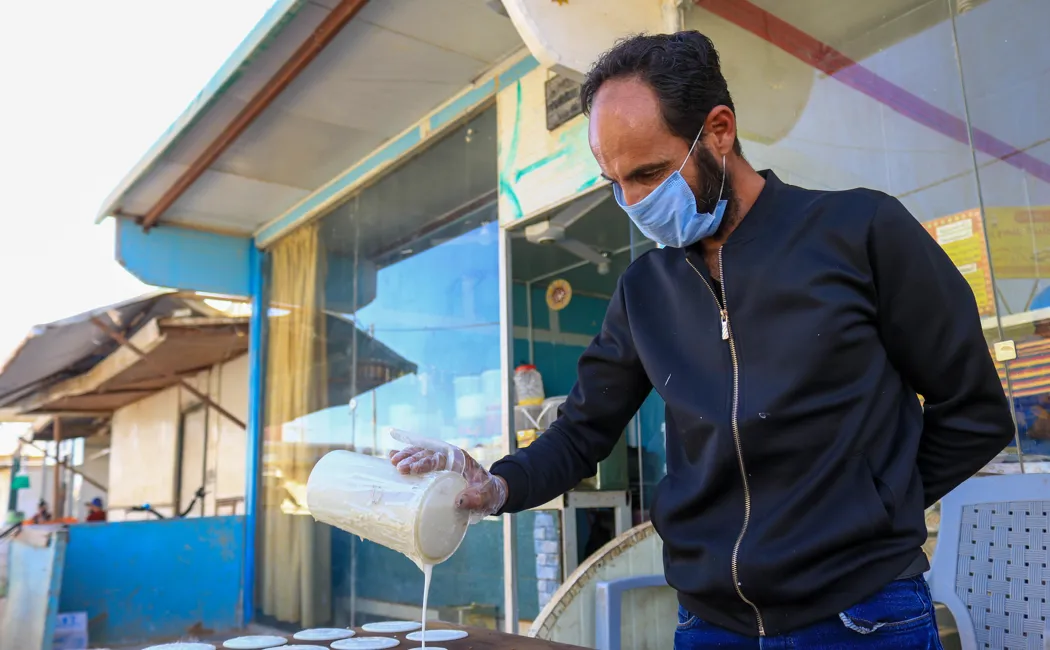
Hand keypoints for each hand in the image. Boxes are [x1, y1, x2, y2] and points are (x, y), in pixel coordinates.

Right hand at [388, 429, 507, 523]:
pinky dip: (406, 459)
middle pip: (427, 453)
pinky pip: (419, 461)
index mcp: (461, 459)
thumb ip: (476, 499)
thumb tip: (459, 502)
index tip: (412, 468)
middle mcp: (449, 457)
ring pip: (421, 454)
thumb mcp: (486, 497)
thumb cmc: (488, 494)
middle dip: (411, 458)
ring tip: (391, 460)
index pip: (441, 457)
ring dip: (406, 456)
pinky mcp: (435, 470)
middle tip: (397, 466)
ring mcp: (441, 462)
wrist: (489, 493)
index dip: (425, 461)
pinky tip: (390, 459)